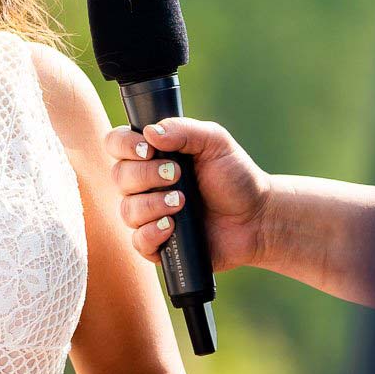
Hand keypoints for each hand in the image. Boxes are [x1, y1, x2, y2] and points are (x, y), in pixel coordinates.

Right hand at [102, 117, 272, 270]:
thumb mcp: (216, 142)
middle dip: (145, 175)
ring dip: (152, 204)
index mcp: (154, 155)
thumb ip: (184, 130)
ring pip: (127, 210)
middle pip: (119, 176)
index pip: (117, 144)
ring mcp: (150, 214)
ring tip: (182, 203)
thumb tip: (150, 132)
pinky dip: (152, 233)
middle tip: (177, 175)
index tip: (148, 149)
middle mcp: (145, 184)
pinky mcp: (158, 243)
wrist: (257, 218)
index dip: (125, 146)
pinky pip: (138, 241)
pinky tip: (172, 227)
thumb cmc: (236, 177)